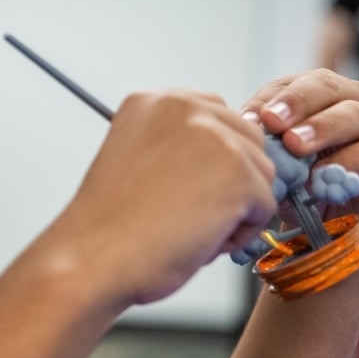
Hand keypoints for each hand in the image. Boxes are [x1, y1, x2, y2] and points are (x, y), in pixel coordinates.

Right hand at [44, 89, 276, 308]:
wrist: (93, 257)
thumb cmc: (110, 226)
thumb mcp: (137, 159)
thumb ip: (177, 144)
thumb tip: (223, 160)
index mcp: (154, 100)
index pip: (215, 117)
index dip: (208, 162)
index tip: (180, 188)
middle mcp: (185, 106)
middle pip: (246, 140)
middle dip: (229, 181)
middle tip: (185, 212)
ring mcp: (215, 135)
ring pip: (259, 174)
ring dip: (235, 208)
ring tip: (189, 227)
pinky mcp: (238, 171)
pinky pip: (264, 206)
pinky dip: (238, 233)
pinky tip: (199, 239)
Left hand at [242, 69, 358, 244]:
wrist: (333, 222)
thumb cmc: (298, 182)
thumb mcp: (274, 163)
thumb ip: (262, 144)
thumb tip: (239, 129)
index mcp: (312, 93)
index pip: (286, 84)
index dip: (267, 100)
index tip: (247, 121)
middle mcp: (347, 99)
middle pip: (324, 85)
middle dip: (296, 102)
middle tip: (273, 122)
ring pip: (354, 113)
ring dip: (323, 127)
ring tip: (295, 145)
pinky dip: (350, 160)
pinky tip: (324, 174)